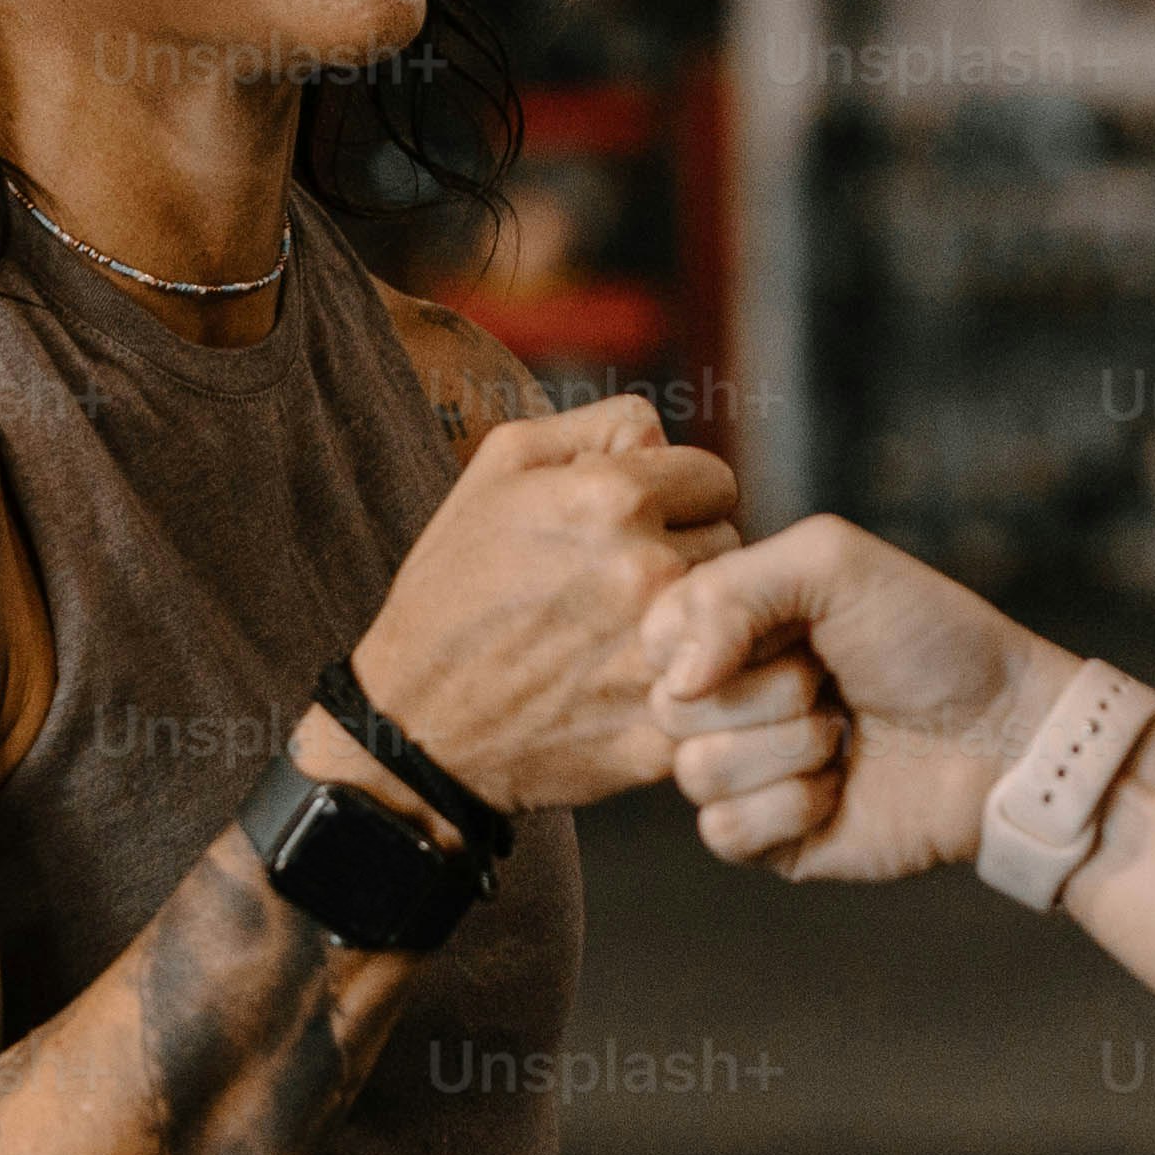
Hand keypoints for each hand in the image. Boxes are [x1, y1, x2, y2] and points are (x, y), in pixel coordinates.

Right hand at [356, 397, 746, 814]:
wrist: (416, 728)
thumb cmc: (451, 593)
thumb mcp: (496, 470)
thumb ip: (594, 426)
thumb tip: (662, 435)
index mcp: (608, 498)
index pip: (715, 479)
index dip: (679, 499)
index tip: (641, 528)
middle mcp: (643, 571)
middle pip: (730, 546)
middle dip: (688, 558)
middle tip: (623, 587)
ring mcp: (659, 653)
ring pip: (738, 618)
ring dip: (701, 623)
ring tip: (628, 634)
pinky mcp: (664, 725)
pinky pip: (727, 688)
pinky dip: (699, 687)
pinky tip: (638, 686)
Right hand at [638, 517, 1079, 882]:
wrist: (1003, 732)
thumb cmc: (930, 638)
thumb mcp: (832, 563)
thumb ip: (730, 590)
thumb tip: (674, 677)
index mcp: (731, 631)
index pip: (655, 637)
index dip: (711, 638)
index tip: (788, 629)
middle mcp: (728, 699)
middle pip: (668, 708)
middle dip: (766, 692)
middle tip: (829, 682)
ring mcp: (745, 772)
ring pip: (695, 771)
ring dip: (790, 748)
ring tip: (845, 734)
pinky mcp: (768, 838)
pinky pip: (724, 832)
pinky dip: (793, 807)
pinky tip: (841, 788)